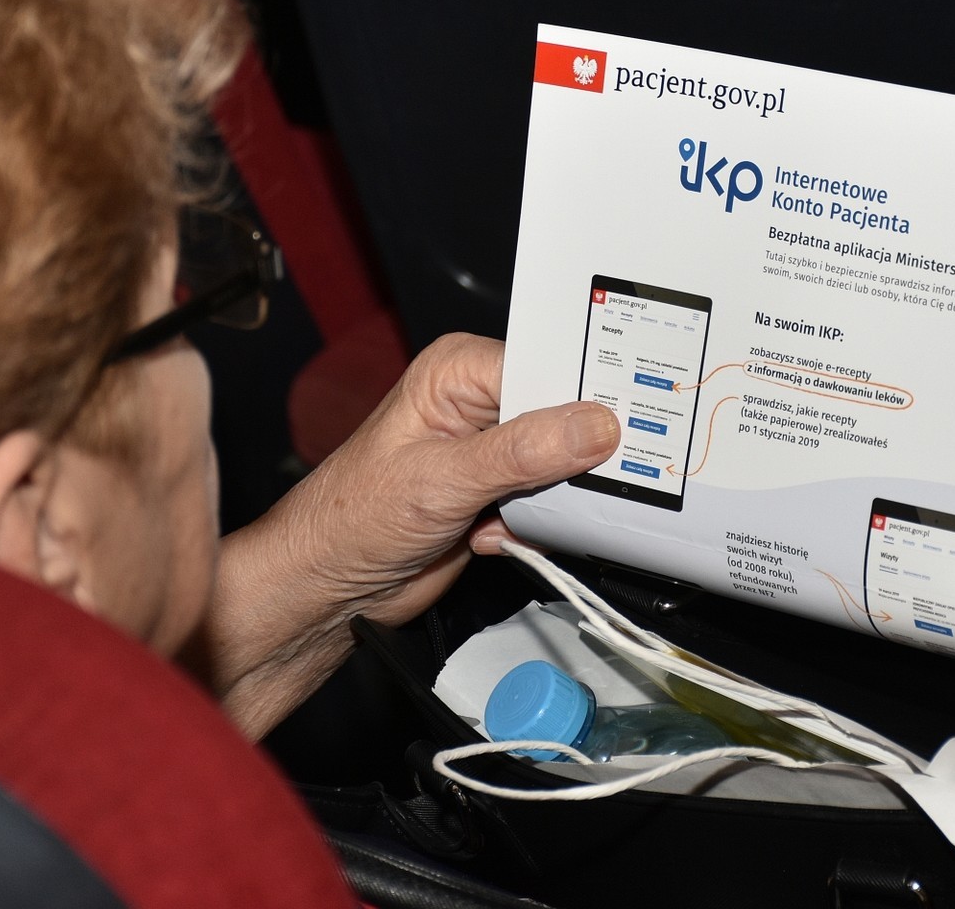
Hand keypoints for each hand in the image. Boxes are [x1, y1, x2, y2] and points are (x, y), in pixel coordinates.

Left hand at [205, 333, 618, 734]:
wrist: (331, 588)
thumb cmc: (351, 517)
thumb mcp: (442, 479)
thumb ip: (522, 451)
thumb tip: (593, 424)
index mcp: (461, 370)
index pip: (549, 365)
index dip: (587, 395)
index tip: (623, 425)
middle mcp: (480, 402)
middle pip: (565, 415)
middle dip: (572, 457)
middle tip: (573, 484)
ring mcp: (492, 451)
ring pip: (565, 465)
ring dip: (549, 501)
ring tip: (507, 515)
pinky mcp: (499, 494)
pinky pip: (550, 504)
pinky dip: (534, 528)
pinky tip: (492, 534)